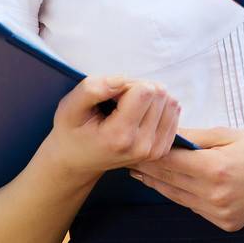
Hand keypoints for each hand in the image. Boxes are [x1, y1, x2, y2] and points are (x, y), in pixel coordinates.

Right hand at [44, 75, 182, 180]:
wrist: (76, 162)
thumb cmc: (72, 132)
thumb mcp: (69, 107)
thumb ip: (92, 89)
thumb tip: (121, 80)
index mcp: (119, 136)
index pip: (144, 91)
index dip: (127, 84)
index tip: (111, 96)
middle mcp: (142, 146)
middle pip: (159, 94)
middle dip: (139, 90)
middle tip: (117, 103)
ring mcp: (155, 150)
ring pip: (169, 102)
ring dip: (149, 99)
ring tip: (126, 110)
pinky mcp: (162, 149)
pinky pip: (174, 114)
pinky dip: (157, 109)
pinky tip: (137, 117)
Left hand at [130, 126, 243, 231]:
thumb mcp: (232, 134)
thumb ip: (197, 137)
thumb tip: (168, 135)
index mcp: (214, 169)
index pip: (168, 162)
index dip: (148, 154)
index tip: (132, 146)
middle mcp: (214, 196)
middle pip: (169, 182)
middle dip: (148, 170)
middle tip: (129, 159)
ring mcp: (220, 214)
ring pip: (178, 198)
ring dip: (160, 185)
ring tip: (143, 174)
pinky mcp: (227, 224)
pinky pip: (196, 208)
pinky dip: (184, 196)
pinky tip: (174, 185)